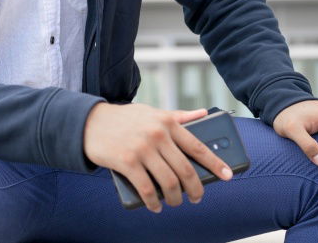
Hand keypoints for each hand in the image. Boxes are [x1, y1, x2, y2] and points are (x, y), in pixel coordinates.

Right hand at [83, 102, 232, 212]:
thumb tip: (203, 114)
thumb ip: (177, 116)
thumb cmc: (123, 118)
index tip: (227, 176)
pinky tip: (155, 206)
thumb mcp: (151, 112)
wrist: (90, 122)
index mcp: (167, 122)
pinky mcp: (127, 161)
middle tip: (196, 198)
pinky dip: (154, 202)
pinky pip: (147, 189)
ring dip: (175, 198)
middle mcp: (157, 135)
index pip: (197, 146)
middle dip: (195, 189)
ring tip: (175, 202)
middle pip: (186, 170)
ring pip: (169, 182)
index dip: (215, 163)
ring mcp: (142, 149)